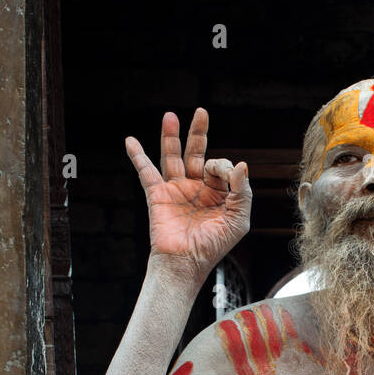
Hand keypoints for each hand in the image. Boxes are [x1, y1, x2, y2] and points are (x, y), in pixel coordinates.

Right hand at [126, 108, 251, 280]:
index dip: (224, 167)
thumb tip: (241, 165)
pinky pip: (146, 172)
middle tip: (201, 111)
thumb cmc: (214, 246)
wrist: (186, 263)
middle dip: (198, 133)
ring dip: (170, 136)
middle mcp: (196, 189)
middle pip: (196, 153)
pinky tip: (130, 141)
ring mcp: (176, 190)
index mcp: (217, 194)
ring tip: (170, 115)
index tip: (224, 177)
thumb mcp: (238, 220)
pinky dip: (138, 156)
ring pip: (172, 156)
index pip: (221, 167)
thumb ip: (243, 192)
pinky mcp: (158, 195)